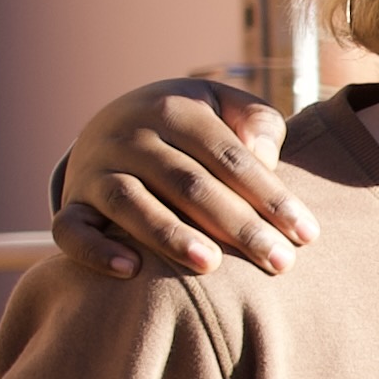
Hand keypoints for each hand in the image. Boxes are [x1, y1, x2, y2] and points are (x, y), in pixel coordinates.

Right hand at [54, 74, 309, 279]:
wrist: (115, 124)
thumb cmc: (194, 126)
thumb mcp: (226, 108)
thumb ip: (257, 123)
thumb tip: (264, 156)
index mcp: (174, 110)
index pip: (230, 157)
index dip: (271, 196)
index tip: (307, 236)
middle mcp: (128, 136)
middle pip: (188, 184)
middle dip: (238, 225)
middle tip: (280, 262)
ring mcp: (95, 169)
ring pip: (130, 202)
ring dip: (169, 235)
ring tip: (211, 265)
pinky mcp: (72, 202)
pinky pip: (71, 229)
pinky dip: (95, 249)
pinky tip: (131, 271)